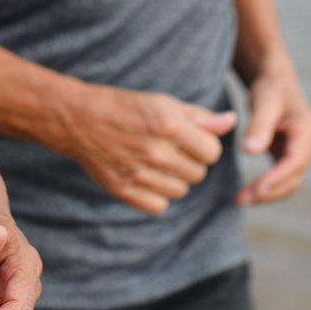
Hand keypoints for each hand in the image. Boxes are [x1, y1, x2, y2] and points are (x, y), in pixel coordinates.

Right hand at [60, 85, 237, 215]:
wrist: (79, 119)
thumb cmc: (126, 107)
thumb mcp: (163, 103)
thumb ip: (200, 117)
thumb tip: (232, 121)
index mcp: (170, 125)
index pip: (212, 152)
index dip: (204, 145)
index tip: (189, 139)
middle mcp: (156, 152)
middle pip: (198, 173)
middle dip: (189, 161)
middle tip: (169, 148)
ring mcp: (139, 174)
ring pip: (181, 191)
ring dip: (174, 179)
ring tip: (156, 161)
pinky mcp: (124, 191)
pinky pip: (159, 206)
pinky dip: (156, 195)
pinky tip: (145, 177)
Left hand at [236, 64, 310, 205]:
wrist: (274, 80)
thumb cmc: (270, 87)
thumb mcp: (264, 101)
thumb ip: (259, 126)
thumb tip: (250, 152)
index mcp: (307, 130)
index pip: (296, 161)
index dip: (278, 177)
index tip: (258, 189)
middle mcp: (307, 144)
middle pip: (294, 177)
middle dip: (270, 191)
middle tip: (241, 199)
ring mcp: (299, 151)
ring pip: (289, 182)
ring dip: (268, 194)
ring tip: (240, 199)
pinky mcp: (288, 155)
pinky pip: (281, 178)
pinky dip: (267, 188)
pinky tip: (247, 193)